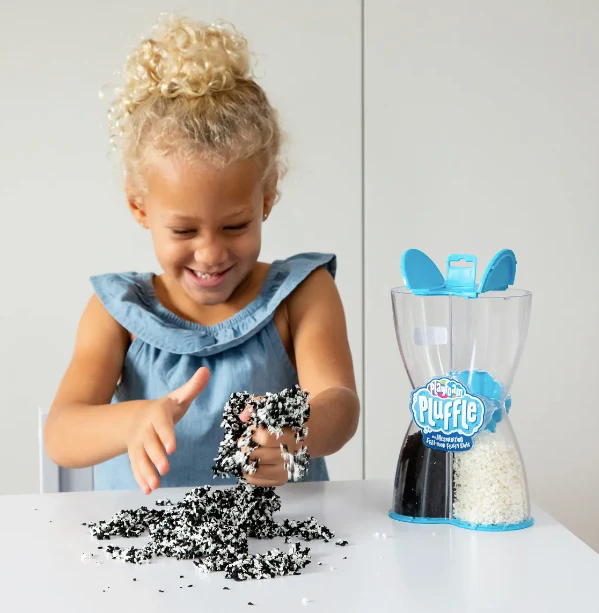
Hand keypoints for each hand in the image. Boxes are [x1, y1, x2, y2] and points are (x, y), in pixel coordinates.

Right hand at [126, 367, 209, 493]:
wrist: (138, 417)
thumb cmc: (166, 408)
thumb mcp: (179, 397)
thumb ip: (193, 387)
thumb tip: (206, 370)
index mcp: (158, 413)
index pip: (162, 424)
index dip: (166, 435)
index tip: (172, 448)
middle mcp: (145, 429)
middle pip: (149, 443)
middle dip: (156, 456)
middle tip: (165, 469)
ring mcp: (138, 443)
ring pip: (140, 457)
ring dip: (146, 471)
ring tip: (154, 486)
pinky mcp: (135, 455)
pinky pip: (136, 466)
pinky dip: (140, 478)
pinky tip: (147, 490)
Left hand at [239, 402, 301, 486]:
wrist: (308, 432)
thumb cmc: (286, 418)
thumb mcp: (275, 405)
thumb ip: (258, 406)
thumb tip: (243, 417)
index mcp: (292, 433)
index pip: (266, 438)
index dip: (253, 434)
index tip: (249, 430)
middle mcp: (292, 452)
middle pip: (260, 455)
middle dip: (246, 448)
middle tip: (243, 443)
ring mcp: (287, 468)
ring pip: (258, 470)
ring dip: (246, 462)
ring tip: (244, 454)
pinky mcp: (283, 478)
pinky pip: (259, 481)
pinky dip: (249, 474)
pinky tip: (248, 465)